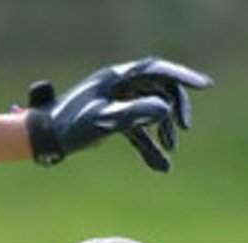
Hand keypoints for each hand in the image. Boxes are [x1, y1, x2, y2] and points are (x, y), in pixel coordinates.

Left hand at [24, 56, 212, 171]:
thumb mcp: (104, 121)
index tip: (204, 86)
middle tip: (183, 129)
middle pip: (157, 90)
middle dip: (174, 109)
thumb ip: (134, 114)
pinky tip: (161, 166)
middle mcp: (118, 86)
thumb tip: (165, 110)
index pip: (156, 71)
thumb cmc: (69, 127)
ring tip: (170, 151)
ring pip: (150, 111)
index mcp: (116, 78)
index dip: (182, 77)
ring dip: (162, 130)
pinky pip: (137, 131)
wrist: (43, 139)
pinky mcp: (111, 120)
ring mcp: (115, 103)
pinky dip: (149, 147)